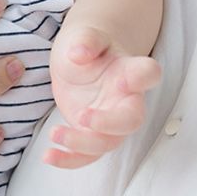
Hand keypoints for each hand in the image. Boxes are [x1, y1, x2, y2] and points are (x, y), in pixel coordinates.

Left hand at [45, 23, 161, 169]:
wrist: (78, 59)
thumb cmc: (87, 46)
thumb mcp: (84, 36)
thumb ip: (86, 40)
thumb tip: (79, 52)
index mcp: (129, 70)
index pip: (148, 74)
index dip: (142, 79)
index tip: (122, 80)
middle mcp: (125, 100)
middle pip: (131, 120)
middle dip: (109, 124)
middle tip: (83, 117)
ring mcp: (110, 121)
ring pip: (107, 143)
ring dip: (82, 143)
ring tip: (54, 133)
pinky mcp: (92, 135)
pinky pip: (86, 155)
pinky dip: (68, 159)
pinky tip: (48, 156)